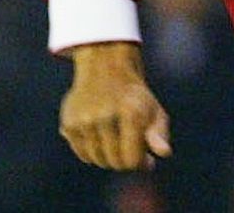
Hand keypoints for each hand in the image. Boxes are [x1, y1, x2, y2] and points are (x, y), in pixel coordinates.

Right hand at [60, 41, 171, 170]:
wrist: (105, 69)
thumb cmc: (135, 97)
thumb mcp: (154, 111)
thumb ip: (160, 134)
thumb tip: (164, 153)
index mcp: (130, 113)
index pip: (132, 159)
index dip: (141, 163)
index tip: (146, 159)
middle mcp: (104, 116)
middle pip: (114, 162)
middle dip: (125, 161)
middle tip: (131, 150)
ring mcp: (84, 121)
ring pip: (97, 160)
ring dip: (109, 157)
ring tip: (117, 142)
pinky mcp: (69, 124)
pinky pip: (83, 154)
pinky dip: (93, 153)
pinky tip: (102, 139)